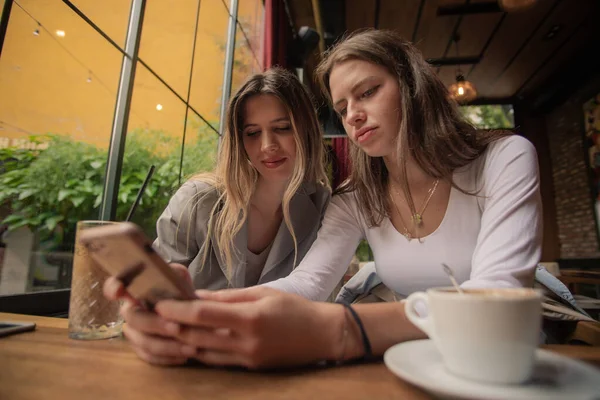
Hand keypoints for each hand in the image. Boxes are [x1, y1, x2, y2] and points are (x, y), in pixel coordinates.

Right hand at [103, 263, 194, 365]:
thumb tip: (172, 273)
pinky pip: (149, 357)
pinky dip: (167, 358)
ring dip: (166, 346)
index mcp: (136, 290)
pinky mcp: (142, 349)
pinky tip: (184, 355)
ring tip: (190, 348)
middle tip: (177, 328)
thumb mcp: (182, 281)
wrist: (193, 316)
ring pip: (142, 341)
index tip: (118, 292)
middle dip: (155, 324)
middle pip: (134, 318)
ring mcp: (134, 332)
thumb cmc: (182, 295)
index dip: (113, 288)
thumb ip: (176, 273)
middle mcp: (131, 311)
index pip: (115, 285)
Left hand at [154, 287, 345, 368]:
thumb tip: (197, 295)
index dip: (177, 309)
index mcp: (250, 319)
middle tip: (155, 315)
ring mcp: (247, 360)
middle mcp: (246, 343)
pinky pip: (216, 361)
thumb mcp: (262, 293)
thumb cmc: (294, 309)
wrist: (322, 335)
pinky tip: (189, 342)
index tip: (159, 303)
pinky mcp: (249, 369)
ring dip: (181, 341)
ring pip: (202, 353)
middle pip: (197, 337)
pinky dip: (199, 351)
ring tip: (166, 328)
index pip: (204, 314)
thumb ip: (227, 296)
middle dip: (172, 327)